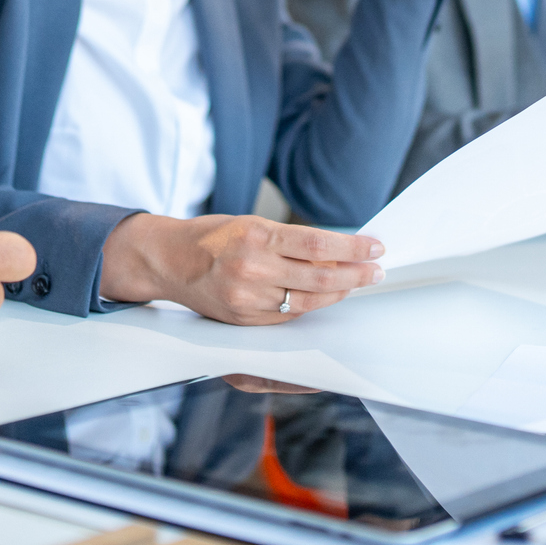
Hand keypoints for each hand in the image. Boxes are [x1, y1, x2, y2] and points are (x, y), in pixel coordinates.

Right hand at [98, 213, 384, 324]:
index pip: (319, 245)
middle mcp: (252, 268)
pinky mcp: (244, 319)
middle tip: (377, 271)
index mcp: (256, 236)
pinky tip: (325, 298)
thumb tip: (338, 251)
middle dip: (356, 275)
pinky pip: (288, 317)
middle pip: (320, 279)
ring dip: (339, 294)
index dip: (353, 248)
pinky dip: (311, 307)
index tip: (376, 247)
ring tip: (356, 283)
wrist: (169, 260)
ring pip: (308, 302)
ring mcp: (247, 298)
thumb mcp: (252, 225)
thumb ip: (292, 241)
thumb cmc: (212, 237)